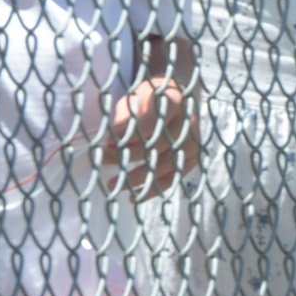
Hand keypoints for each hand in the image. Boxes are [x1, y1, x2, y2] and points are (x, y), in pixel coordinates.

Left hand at [98, 73, 201, 199]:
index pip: (152, 121)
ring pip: (164, 166)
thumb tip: (113, 136)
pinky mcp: (191, 159)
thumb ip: (125, 116)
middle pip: (157, 145)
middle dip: (126, 155)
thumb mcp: (136, 98)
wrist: (177, 101)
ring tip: (112, 184)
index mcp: (175, 100)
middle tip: (103, 158)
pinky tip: (133, 196)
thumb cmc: (150, 99)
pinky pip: (172, 179)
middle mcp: (189, 123)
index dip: (129, 134)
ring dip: (135, 177)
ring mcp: (192, 143)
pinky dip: (152, 190)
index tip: (108, 141)